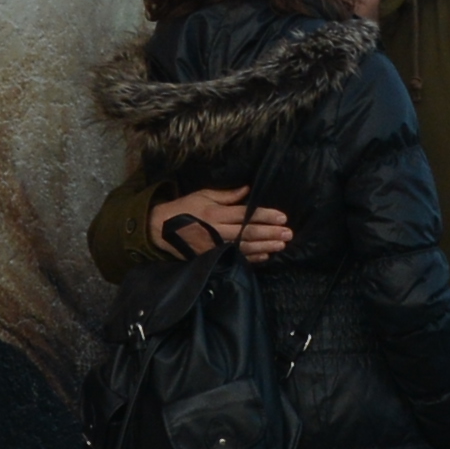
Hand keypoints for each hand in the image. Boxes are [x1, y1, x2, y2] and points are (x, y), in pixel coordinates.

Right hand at [154, 189, 294, 262]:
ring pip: (245, 247)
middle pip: (249, 232)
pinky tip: (265, 256)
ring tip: (282, 245)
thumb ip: (227, 195)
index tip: (282, 217)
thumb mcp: (202, 195)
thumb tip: (249, 190)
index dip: (265, 215)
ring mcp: (214, 247)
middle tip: (289, 233)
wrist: (160, 229)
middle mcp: (217, 231)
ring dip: (265, 246)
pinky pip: (235, 258)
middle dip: (271, 233)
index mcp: (215, 212)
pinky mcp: (211, 258)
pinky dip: (252, 258)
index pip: (246, 214)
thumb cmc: (184, 208)